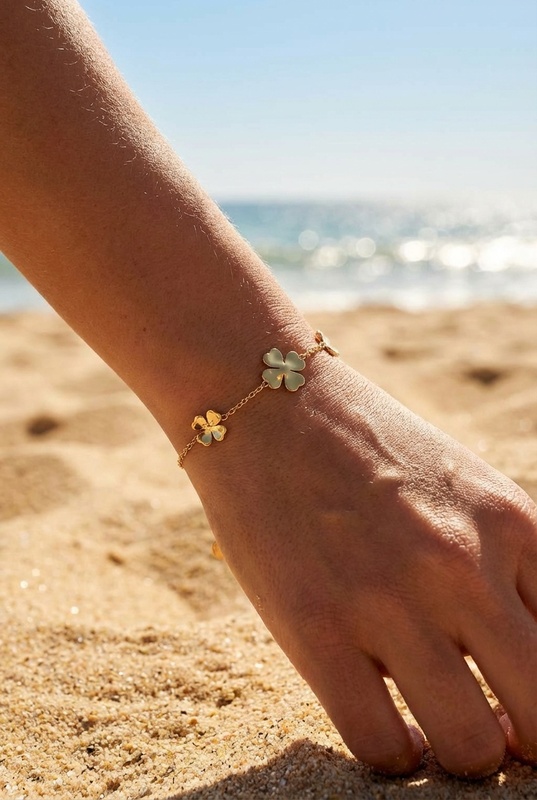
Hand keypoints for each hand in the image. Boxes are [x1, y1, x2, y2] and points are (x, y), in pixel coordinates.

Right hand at [187, 353, 536, 776]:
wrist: (267, 402)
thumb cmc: (363, 447)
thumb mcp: (461, 486)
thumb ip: (505, 566)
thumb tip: (509, 664)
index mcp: (512, 525)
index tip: (514, 695)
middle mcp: (463, 566)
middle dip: (522, 739)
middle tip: (490, 726)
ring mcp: (389, 599)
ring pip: (469, 751)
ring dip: (456, 752)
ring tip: (430, 725)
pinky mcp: (315, 627)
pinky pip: (382, 747)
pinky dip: (393, 753)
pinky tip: (384, 720)